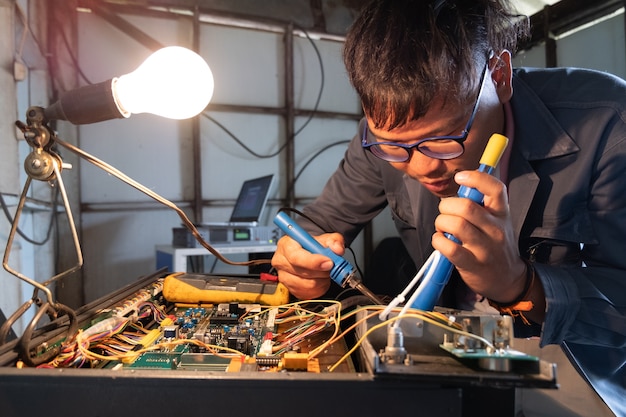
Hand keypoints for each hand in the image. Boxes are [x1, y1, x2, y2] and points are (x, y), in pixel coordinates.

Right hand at [271, 232, 345, 298]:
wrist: (307, 253)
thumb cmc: (312, 245)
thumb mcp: (324, 238)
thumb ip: (334, 240)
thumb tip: (337, 249)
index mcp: (286, 245)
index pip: (296, 257)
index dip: (314, 262)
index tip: (329, 262)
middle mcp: (281, 262)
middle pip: (303, 273)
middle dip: (322, 271)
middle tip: (331, 265)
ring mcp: (284, 278)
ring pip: (308, 285)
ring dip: (322, 280)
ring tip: (325, 271)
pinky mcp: (291, 290)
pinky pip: (309, 294)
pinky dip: (320, 288)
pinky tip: (321, 278)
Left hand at [432, 170, 527, 302]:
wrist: (508, 279)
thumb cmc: (495, 245)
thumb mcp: (497, 221)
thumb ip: (481, 204)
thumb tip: (459, 185)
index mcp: (501, 213)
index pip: (495, 189)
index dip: (476, 178)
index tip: (460, 177)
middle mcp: (496, 229)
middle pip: (467, 206)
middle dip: (446, 206)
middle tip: (445, 212)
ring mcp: (485, 248)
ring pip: (456, 225)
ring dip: (441, 223)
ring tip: (443, 228)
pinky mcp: (472, 264)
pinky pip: (449, 247)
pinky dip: (438, 240)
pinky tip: (440, 240)